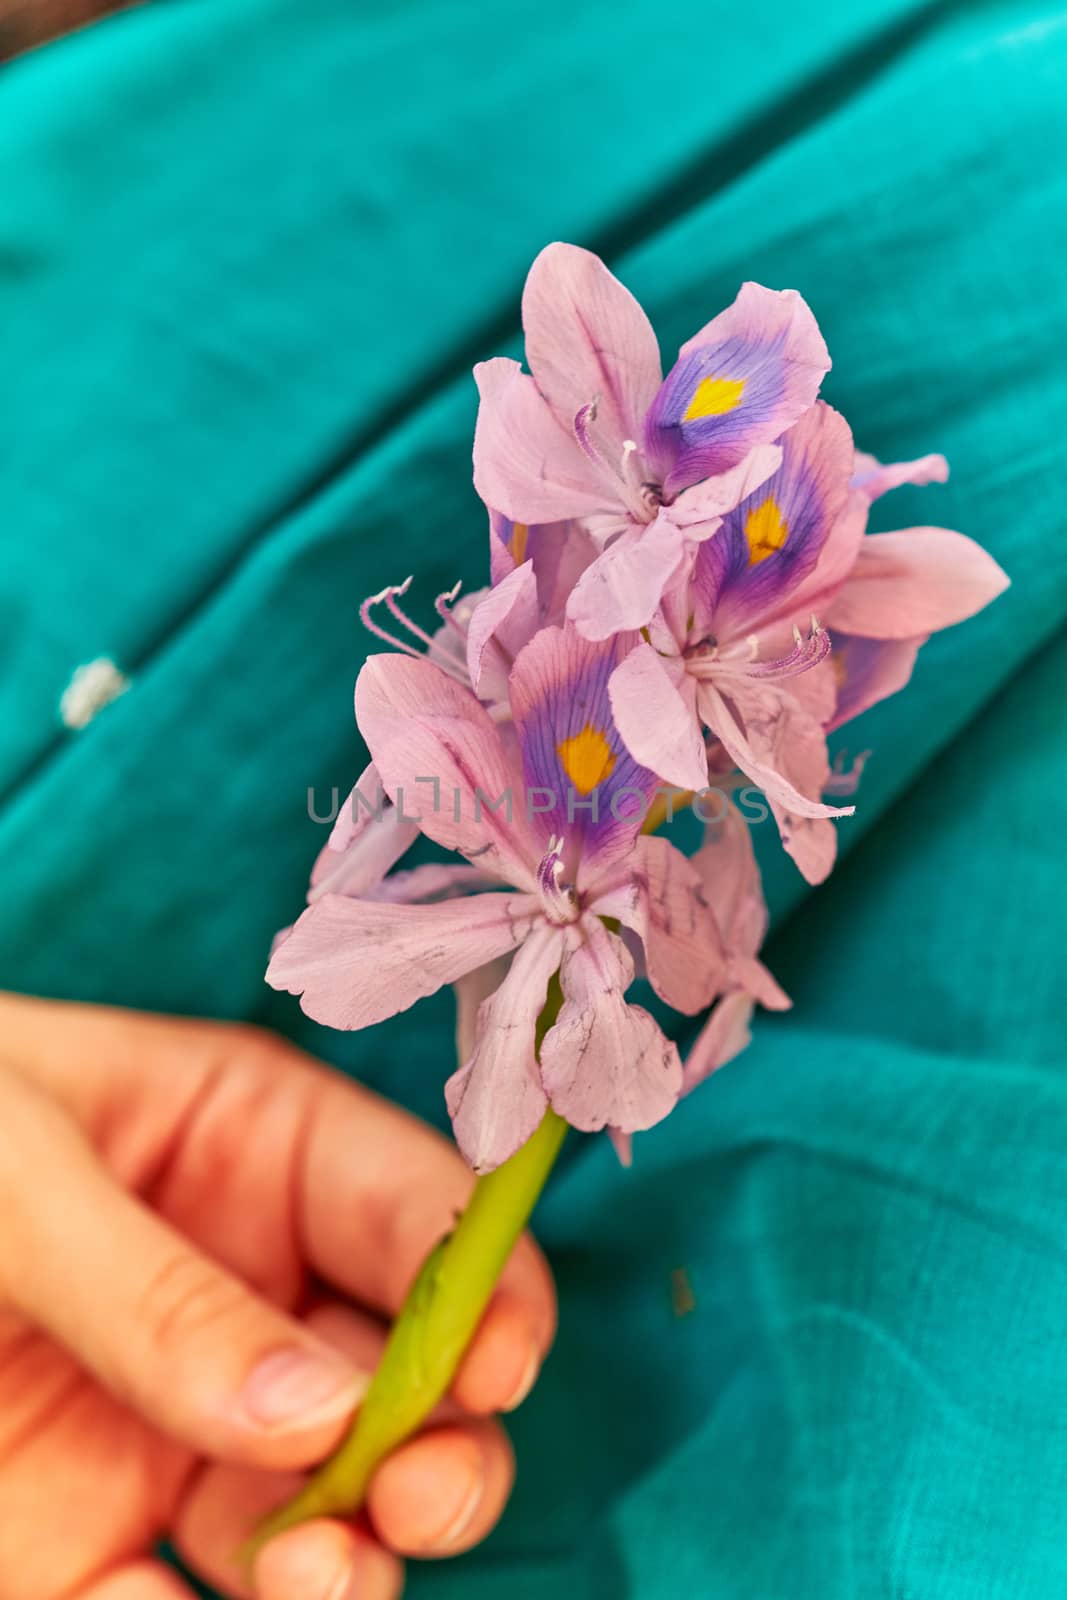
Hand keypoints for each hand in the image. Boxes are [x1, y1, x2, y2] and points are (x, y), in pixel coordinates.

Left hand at [0, 994, 554, 1597]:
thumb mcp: (8, 1166)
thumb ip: (155, 1285)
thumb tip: (313, 1411)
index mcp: (253, 1149)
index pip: (411, 1209)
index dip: (482, 1278)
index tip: (501, 1358)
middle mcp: (246, 1292)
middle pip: (402, 1380)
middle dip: (441, 1440)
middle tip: (418, 1489)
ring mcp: (178, 1420)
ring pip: (325, 1510)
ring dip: (353, 1559)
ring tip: (314, 1572)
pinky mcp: (91, 1538)